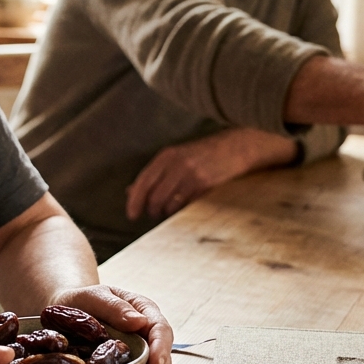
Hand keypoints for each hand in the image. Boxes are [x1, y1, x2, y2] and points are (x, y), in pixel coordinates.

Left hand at [48, 285, 172, 363]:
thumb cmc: (82, 299)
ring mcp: (137, 355)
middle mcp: (146, 336)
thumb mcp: (95, 296)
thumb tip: (139, 322)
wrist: (65, 310)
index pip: (161, 332)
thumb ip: (116, 307)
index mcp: (145, 313)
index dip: (161, 350)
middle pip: (160, 361)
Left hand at [125, 128, 297, 220]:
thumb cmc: (201, 155)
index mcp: (166, 155)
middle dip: (151, 210)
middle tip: (153, 214)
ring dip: (166, 212)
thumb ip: (154, 174)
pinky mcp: (205, 184)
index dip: (134, 200)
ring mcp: (191, 174)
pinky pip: (186, 205)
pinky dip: (181, 210)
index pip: (143, 181)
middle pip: (154, 196)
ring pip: (170, 203)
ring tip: (169, 210)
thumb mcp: (175, 158)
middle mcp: (177, 163)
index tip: (131, 215)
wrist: (234, 148)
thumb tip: (130, 192)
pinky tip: (183, 207)